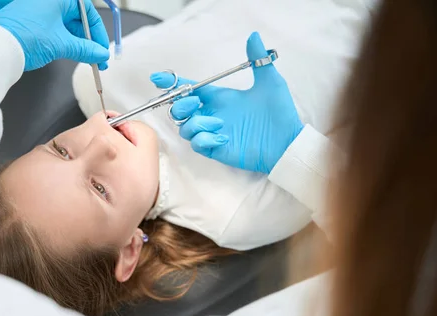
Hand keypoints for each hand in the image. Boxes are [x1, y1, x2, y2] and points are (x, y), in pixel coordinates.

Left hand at [0, 0, 108, 70]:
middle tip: (97, 59)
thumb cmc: (26, 37)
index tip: (102, 50)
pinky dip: (65, 42)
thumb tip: (100, 55)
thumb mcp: (62, 44)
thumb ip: (85, 49)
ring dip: (78, 43)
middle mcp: (48, 0)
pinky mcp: (30, 22)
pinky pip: (54, 30)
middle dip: (89, 40)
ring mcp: (37, 10)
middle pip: (77, 19)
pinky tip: (72, 55)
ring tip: (86, 60)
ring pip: (66, 26)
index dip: (97, 32)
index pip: (87, 12)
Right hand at [150, 32, 302, 173]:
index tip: (158, 78)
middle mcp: (212, 114)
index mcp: (220, 98)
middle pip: (179, 109)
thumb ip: (259, 60)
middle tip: (196, 102)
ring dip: (196, 123)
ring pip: (185, 128)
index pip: (190, 89)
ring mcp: (212, 132)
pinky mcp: (216, 148)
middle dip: (180, 104)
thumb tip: (254, 36)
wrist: (287, 142)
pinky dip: (204, 139)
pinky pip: (197, 144)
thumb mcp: (270, 83)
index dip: (172, 83)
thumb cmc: (279, 114)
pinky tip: (223, 137)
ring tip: (220, 124)